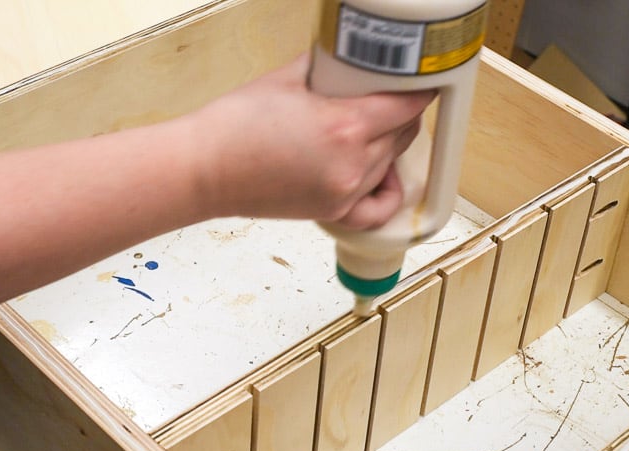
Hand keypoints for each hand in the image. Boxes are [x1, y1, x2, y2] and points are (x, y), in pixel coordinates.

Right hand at [187, 54, 434, 228]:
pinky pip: (379, 208)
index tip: (423, 82)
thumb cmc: (234, 126)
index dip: (420, 90)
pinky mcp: (334, 212)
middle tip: (392, 96)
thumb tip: (350, 59)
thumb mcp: (287, 78)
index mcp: (345, 126)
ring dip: (392, 143)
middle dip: (404, 112)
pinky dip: (387, 191)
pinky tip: (381, 175)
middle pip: (404, 133)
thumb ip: (328, 67)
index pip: (406, 105)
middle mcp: (353, 164)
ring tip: (374, 127)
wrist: (205, 169)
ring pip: (392, 163)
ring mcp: (345, 193)